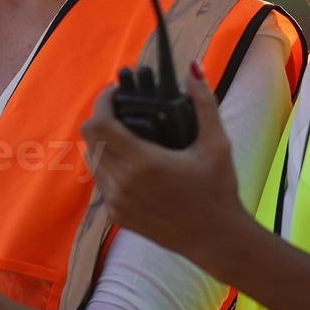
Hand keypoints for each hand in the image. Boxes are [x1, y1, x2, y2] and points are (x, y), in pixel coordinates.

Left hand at [81, 60, 247, 261]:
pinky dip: (109, 165)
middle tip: (124, 109)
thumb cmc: (218, 189)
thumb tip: (193, 70)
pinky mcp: (116, 216)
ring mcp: (116, 202)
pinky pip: (101, 181)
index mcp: (143, 162)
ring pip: (92, 159)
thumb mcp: (217, 144)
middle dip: (103, 117)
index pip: (100, 123)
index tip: (117, 92)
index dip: (102, 101)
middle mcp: (122, 183)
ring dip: (103, 142)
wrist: (216, 239)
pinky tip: (131, 162)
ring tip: (127, 134)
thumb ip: (203, 103)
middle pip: (91, 138)